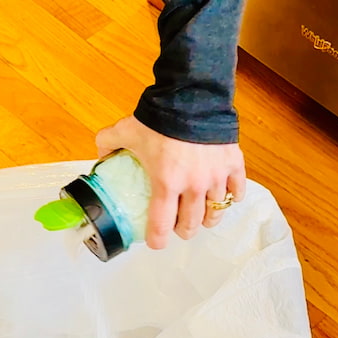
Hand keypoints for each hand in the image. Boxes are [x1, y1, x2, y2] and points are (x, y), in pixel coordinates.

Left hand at [96, 115, 246, 248]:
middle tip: (178, 228)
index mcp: (166, 183)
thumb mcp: (127, 130)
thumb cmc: (161, 116)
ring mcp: (216, 177)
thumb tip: (100, 154)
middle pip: (191, 224)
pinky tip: (223, 197)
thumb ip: (108, 143)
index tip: (154, 242)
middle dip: (183, 231)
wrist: (193, 94)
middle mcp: (193, 186)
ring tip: (201, 216)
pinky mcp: (233, 164)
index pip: (161, 225)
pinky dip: (231, 198)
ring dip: (207, 219)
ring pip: (215, 213)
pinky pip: (237, 192)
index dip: (157, 240)